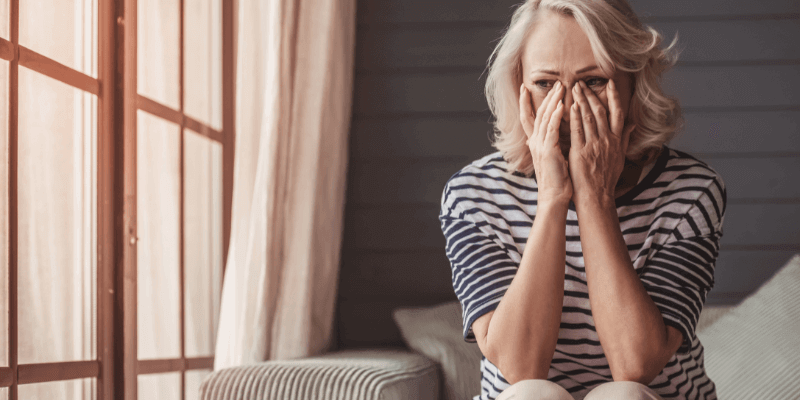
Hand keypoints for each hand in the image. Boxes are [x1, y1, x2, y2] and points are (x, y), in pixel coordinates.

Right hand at [519, 81, 571, 206]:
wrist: (554, 196)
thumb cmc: (557, 180)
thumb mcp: (552, 158)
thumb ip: (552, 144)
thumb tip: (555, 136)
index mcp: (535, 144)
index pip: (528, 118)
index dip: (525, 103)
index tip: (525, 89)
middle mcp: (534, 142)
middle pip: (537, 113)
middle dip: (545, 97)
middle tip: (554, 83)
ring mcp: (540, 146)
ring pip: (544, 118)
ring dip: (552, 101)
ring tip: (561, 88)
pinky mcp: (548, 151)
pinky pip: (551, 129)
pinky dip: (556, 116)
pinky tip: (562, 105)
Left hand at [568, 79, 635, 205]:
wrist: (597, 197)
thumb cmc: (606, 178)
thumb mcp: (620, 157)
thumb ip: (625, 139)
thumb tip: (632, 125)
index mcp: (617, 141)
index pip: (617, 113)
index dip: (614, 97)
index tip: (609, 83)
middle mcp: (607, 140)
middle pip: (600, 112)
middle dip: (591, 95)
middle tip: (582, 83)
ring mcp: (594, 146)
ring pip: (588, 118)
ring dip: (581, 101)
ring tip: (574, 88)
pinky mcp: (581, 153)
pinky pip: (577, 131)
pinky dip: (574, 118)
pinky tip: (570, 107)